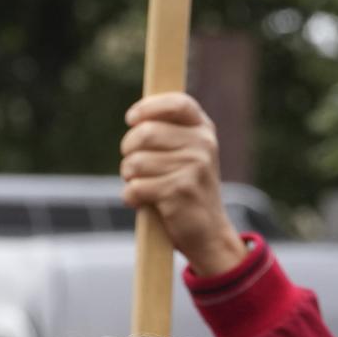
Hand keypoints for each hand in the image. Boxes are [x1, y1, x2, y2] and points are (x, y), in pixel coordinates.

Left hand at [120, 94, 248, 278]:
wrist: (209, 233)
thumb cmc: (187, 190)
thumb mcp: (188, 154)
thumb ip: (168, 133)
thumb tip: (135, 118)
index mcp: (203, 130)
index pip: (176, 103)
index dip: (148, 107)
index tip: (132, 119)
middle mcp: (202, 145)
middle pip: (145, 132)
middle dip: (128, 150)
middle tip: (132, 165)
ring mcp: (193, 167)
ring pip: (135, 162)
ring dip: (129, 177)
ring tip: (141, 185)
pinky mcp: (179, 192)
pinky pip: (136, 187)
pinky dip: (131, 197)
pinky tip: (142, 202)